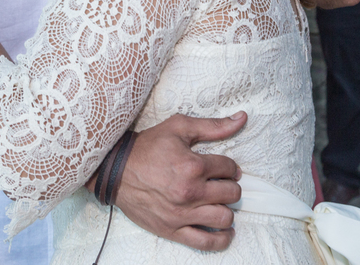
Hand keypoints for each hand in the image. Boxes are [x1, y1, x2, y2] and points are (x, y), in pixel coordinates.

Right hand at [109, 113, 246, 250]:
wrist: (116, 170)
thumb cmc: (147, 147)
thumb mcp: (179, 128)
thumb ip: (213, 126)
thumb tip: (242, 118)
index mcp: (193, 166)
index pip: (229, 168)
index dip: (230, 167)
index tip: (225, 169)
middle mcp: (190, 192)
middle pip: (231, 194)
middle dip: (231, 187)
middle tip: (223, 184)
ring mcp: (182, 214)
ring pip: (223, 218)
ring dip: (227, 210)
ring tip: (220, 204)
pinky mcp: (172, 230)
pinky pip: (206, 242)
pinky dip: (221, 239)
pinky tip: (225, 232)